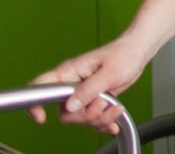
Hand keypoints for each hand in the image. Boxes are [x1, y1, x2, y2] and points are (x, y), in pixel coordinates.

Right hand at [27, 34, 154, 131]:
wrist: (138, 53)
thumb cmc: (124, 54)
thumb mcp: (109, 72)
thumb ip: (89, 90)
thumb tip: (70, 106)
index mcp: (69, 72)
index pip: (41, 87)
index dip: (35, 103)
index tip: (42, 117)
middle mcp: (72, 85)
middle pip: (65, 112)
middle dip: (85, 115)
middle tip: (102, 104)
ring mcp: (83, 94)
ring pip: (80, 118)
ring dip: (99, 118)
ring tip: (115, 107)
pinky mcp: (93, 100)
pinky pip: (93, 119)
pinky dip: (104, 122)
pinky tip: (114, 121)